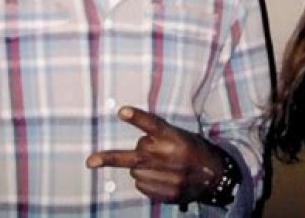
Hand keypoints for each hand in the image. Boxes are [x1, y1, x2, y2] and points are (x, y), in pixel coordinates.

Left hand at [86, 106, 222, 205]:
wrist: (214, 177)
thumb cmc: (193, 150)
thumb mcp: (182, 136)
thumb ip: (161, 138)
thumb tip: (138, 143)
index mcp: (175, 138)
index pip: (154, 125)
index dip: (137, 118)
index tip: (121, 111)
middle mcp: (170, 156)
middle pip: (135, 155)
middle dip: (113, 157)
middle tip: (91, 161)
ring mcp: (168, 177)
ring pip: (135, 171)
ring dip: (140, 168)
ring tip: (158, 166)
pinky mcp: (167, 193)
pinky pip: (142, 186)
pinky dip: (146, 182)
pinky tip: (159, 178)